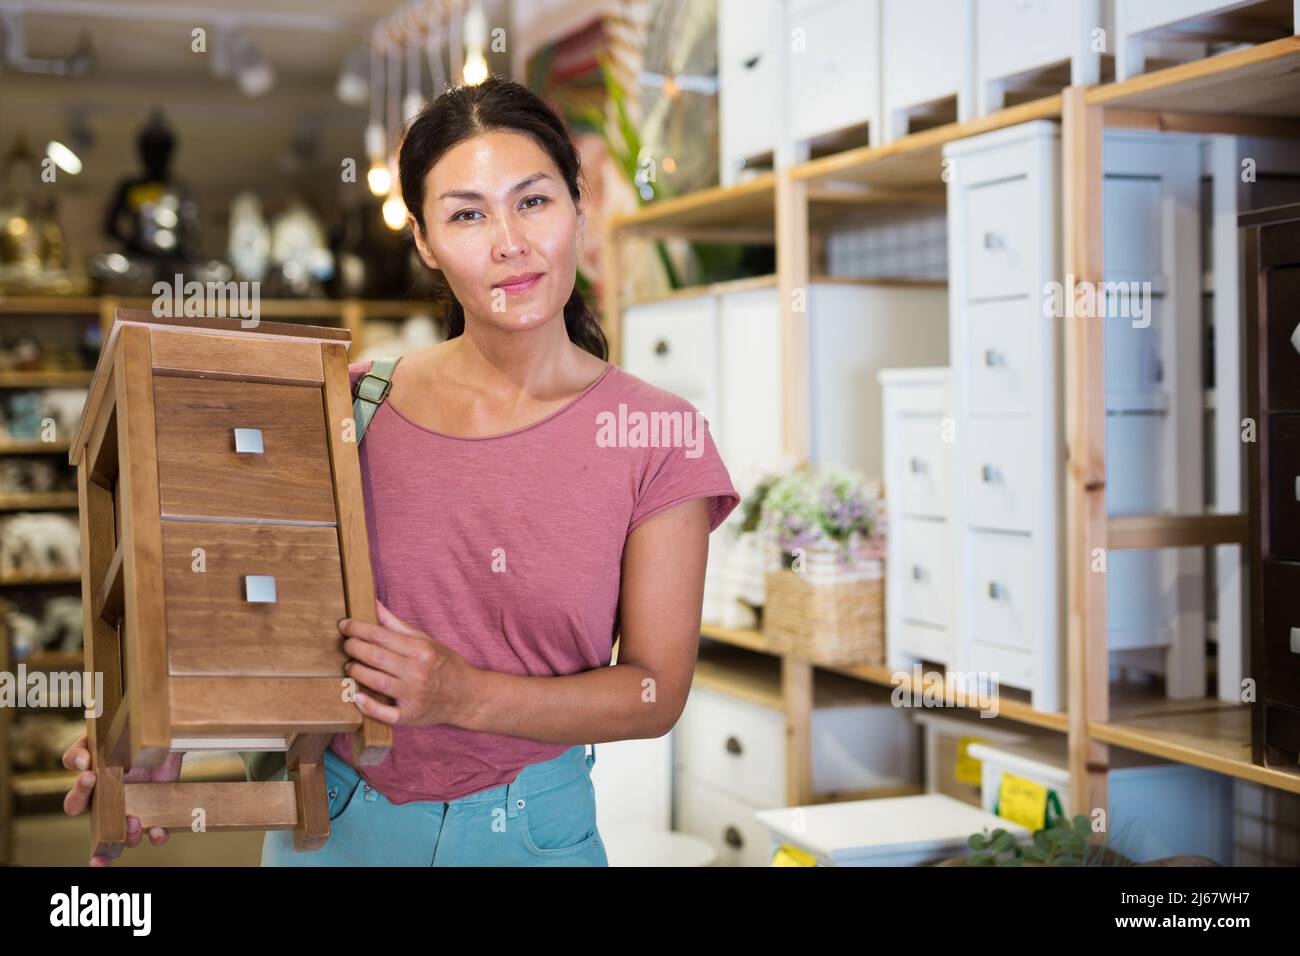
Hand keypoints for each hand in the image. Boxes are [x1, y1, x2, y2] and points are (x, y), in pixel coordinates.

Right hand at [62, 733, 183, 865]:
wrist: (160, 736)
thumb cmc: (121, 738)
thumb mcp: (100, 737)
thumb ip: (83, 748)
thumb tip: (82, 763)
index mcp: (92, 791)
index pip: (75, 803)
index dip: (79, 794)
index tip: (90, 776)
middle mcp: (110, 807)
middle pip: (98, 833)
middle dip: (101, 839)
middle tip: (115, 819)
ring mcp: (133, 811)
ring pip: (125, 839)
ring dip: (129, 837)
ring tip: (135, 821)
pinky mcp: (156, 811)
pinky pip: (154, 832)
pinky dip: (156, 835)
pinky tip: (157, 830)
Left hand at [339, 599, 480, 728]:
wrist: (468, 696)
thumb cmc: (445, 665)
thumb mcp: (426, 640)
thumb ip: (397, 625)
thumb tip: (374, 605)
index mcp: (421, 650)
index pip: (381, 635)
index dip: (358, 628)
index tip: (345, 625)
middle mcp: (418, 671)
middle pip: (375, 656)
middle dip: (353, 647)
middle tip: (346, 644)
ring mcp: (414, 695)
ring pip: (375, 681)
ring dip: (355, 671)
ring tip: (351, 665)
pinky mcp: (410, 715)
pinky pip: (384, 712)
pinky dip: (367, 705)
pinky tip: (357, 696)